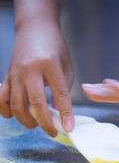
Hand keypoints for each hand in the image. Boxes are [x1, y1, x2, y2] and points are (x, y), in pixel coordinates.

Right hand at [0, 22, 73, 136]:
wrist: (34, 29)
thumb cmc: (55, 48)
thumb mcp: (66, 65)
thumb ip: (63, 88)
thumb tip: (59, 112)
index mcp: (50, 65)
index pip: (60, 94)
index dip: (65, 114)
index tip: (68, 128)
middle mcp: (30, 69)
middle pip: (36, 102)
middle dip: (44, 122)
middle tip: (52, 133)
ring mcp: (15, 73)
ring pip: (16, 103)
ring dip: (25, 119)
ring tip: (35, 125)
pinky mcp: (6, 75)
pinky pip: (1, 97)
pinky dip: (5, 110)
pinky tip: (13, 116)